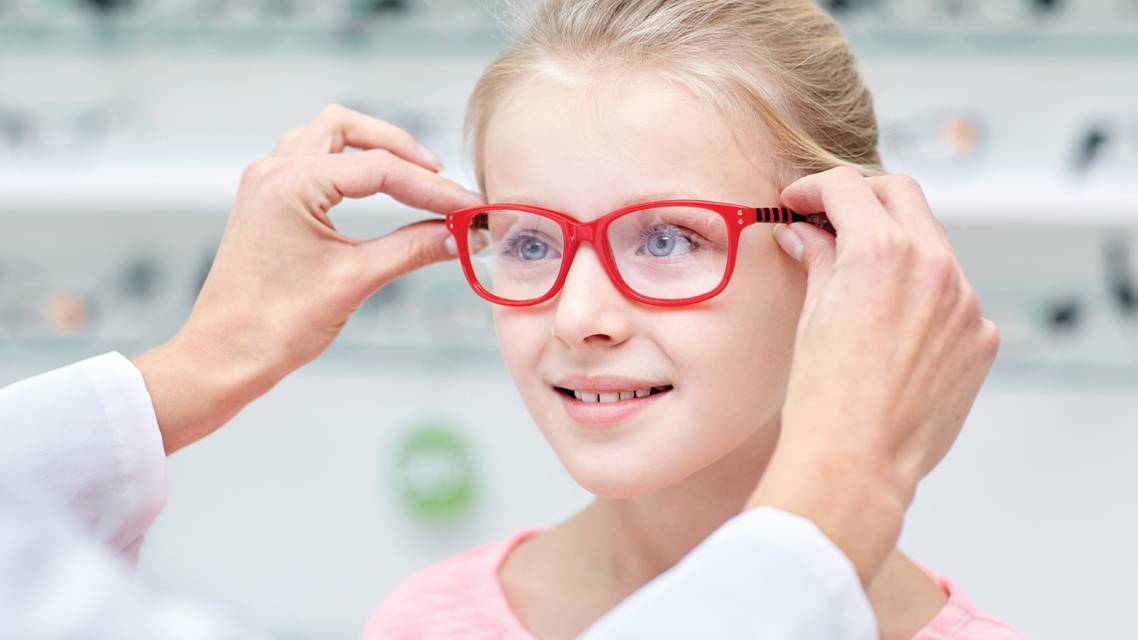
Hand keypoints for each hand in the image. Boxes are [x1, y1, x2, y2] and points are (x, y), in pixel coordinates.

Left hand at [132, 105, 484, 453]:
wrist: (224, 357)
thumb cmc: (275, 325)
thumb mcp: (355, 281)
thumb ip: (413, 250)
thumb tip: (460, 237)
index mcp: (290, 184)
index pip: (380, 169)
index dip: (433, 188)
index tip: (469, 208)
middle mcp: (273, 172)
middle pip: (347, 128)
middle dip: (399, 148)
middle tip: (440, 178)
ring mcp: (266, 184)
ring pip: (326, 138)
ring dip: (370, 150)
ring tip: (411, 177)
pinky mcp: (266, 203)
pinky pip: (311, 162)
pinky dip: (347, 167)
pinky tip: (373, 192)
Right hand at [747, 168, 999, 585]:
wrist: (855, 461)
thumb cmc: (823, 397)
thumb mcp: (811, 315)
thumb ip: (816, 260)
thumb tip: (803, 234)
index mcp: (882, 252)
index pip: (849, 188)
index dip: (815, 188)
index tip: (798, 203)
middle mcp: (933, 267)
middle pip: (901, 195)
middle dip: (861, 197)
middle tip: (829, 217)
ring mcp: (965, 302)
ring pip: (932, 244)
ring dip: (896, 245)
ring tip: (860, 274)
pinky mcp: (980, 338)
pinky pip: (953, 296)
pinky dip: (923, 293)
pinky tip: (891, 324)